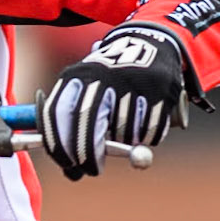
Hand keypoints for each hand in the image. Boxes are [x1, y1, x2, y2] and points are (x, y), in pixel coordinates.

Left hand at [39, 24, 189, 179]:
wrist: (149, 46)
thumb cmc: (109, 83)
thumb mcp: (85, 93)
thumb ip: (74, 131)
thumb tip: (71, 174)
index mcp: (78, 75)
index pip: (59, 113)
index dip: (60, 144)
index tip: (67, 164)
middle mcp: (103, 74)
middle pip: (89, 122)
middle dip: (88, 154)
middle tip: (92, 169)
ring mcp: (133, 80)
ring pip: (123, 131)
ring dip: (123, 143)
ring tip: (124, 132)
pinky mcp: (160, 89)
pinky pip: (149, 131)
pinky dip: (145, 138)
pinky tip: (142, 125)